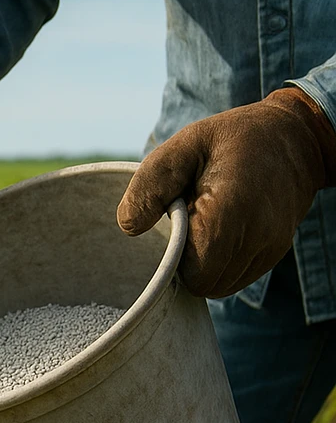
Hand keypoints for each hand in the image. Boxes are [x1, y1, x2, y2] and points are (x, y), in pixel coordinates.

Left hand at [117, 87, 335, 297]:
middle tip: (187, 226)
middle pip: (204, 284)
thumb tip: (128, 227)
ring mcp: (270, 248)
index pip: (192, 272)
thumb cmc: (230, 141)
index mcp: (232, 209)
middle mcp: (258, 235)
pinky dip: (220, 265)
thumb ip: (151, 183)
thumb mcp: (183, 146)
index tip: (174, 228)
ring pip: (219, 286)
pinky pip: (235, 280)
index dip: (172, 260)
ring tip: (205, 226)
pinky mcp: (274, 253)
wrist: (295, 136)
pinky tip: (219, 234)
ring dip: (203, 266)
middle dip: (186, 264)